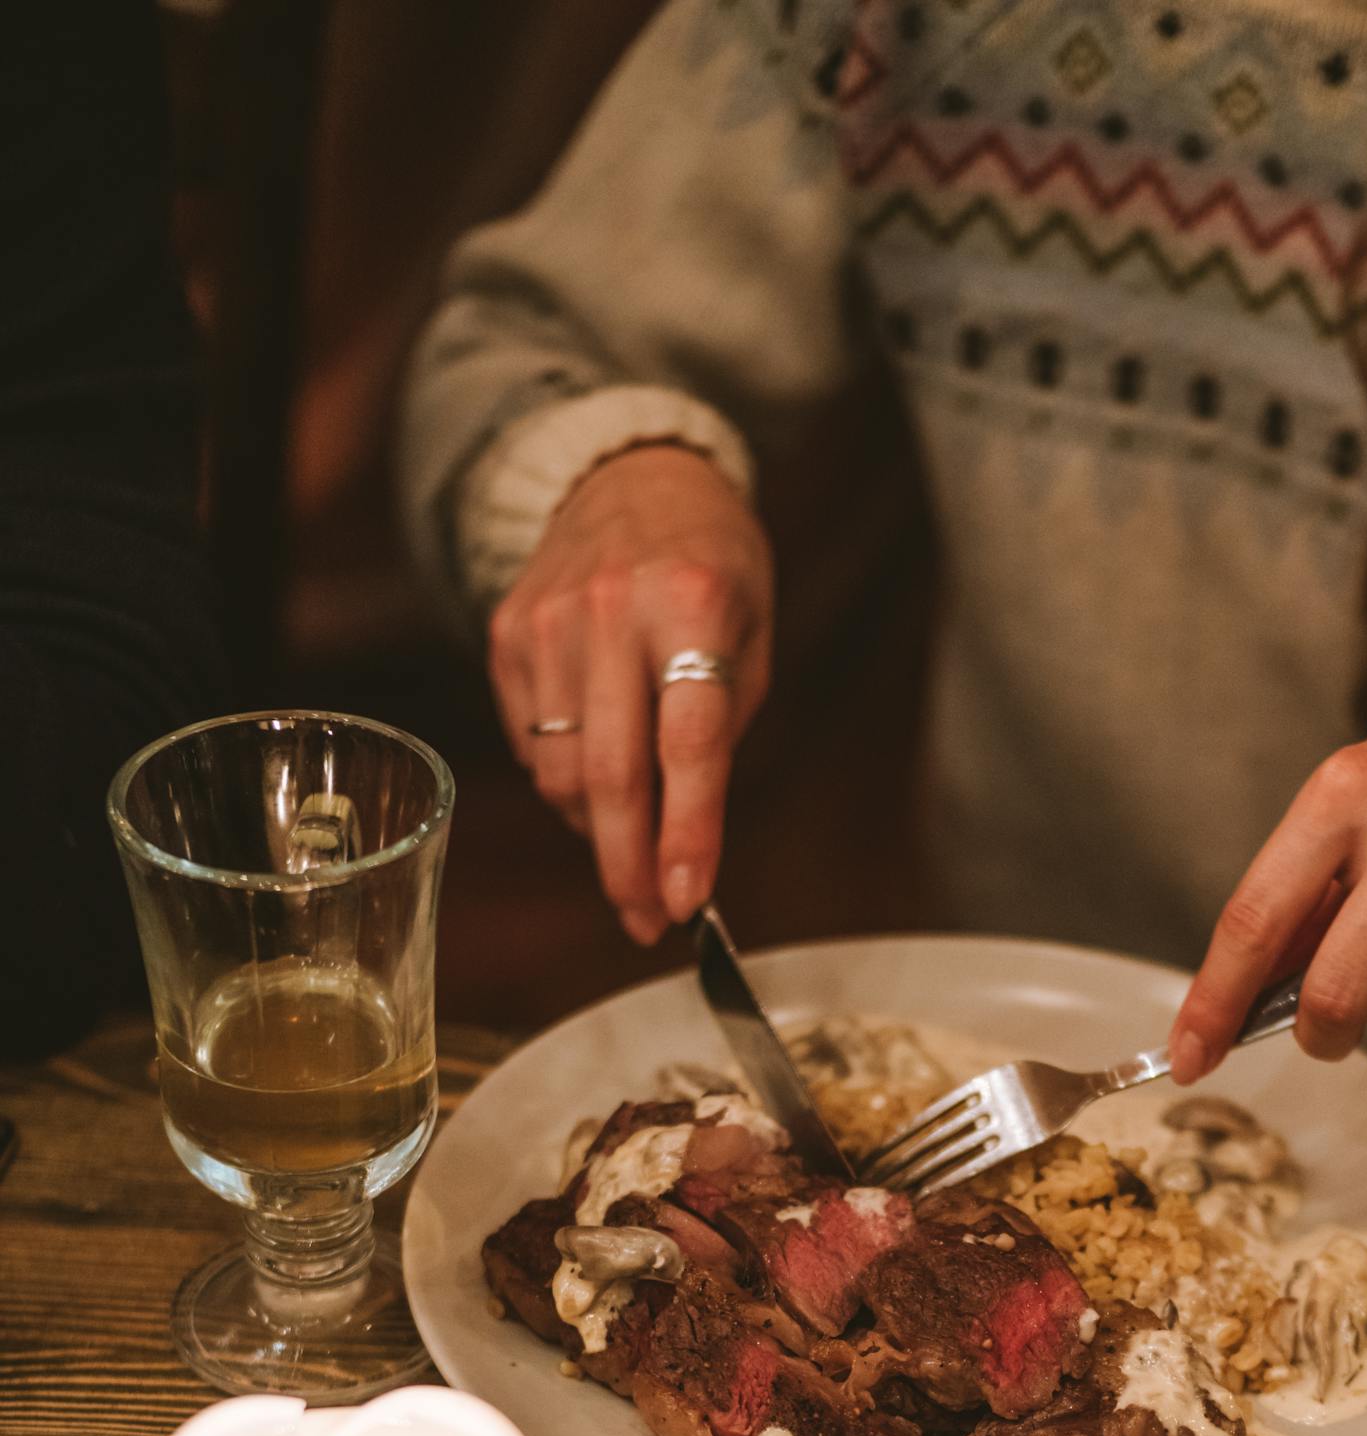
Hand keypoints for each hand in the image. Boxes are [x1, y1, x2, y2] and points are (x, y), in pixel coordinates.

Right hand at [488, 446, 773, 942]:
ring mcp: (548, 622)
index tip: (687, 903)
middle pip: (610, 774)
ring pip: (562, 773)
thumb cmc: (710, 566)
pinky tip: (596, 774)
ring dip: (598, 831)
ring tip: (633, 841)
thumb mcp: (751, 632)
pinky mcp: (507, 635)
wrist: (630, 476)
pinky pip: (532, 747)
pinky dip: (566, 784)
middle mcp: (611, 610)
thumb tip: (685, 844)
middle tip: (648, 920)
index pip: (688, 743)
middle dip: (628, 866)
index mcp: (691, 604)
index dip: (687, 832)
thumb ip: (724, 730)